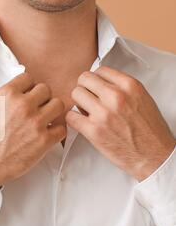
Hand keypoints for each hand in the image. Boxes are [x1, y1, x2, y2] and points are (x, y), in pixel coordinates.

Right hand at [0, 73, 65, 186]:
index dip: (28, 88)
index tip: (27, 96)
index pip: (29, 78)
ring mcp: (35, 122)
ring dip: (52, 112)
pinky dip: (56, 131)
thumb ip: (8, 98)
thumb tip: (22, 92)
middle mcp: (22, 105)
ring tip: (43, 120)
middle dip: (41, 99)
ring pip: (58, 105)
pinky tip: (46, 134)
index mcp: (7, 94)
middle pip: (45, 90)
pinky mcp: (44, 140)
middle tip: (35, 110)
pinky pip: (62, 128)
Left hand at [66, 66, 175, 180]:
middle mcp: (116, 97)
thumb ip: (121, 88)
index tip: (96, 88)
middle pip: (84, 79)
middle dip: (85, 88)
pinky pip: (70, 116)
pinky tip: (82, 123)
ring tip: (87, 111)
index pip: (100, 70)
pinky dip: (73, 119)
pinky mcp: (93, 130)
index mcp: (130, 86)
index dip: (96, 79)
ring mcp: (103, 113)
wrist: (154, 156)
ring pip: (75, 94)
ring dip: (79, 103)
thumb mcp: (142, 98)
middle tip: (89, 99)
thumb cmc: (149, 130)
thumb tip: (100, 82)